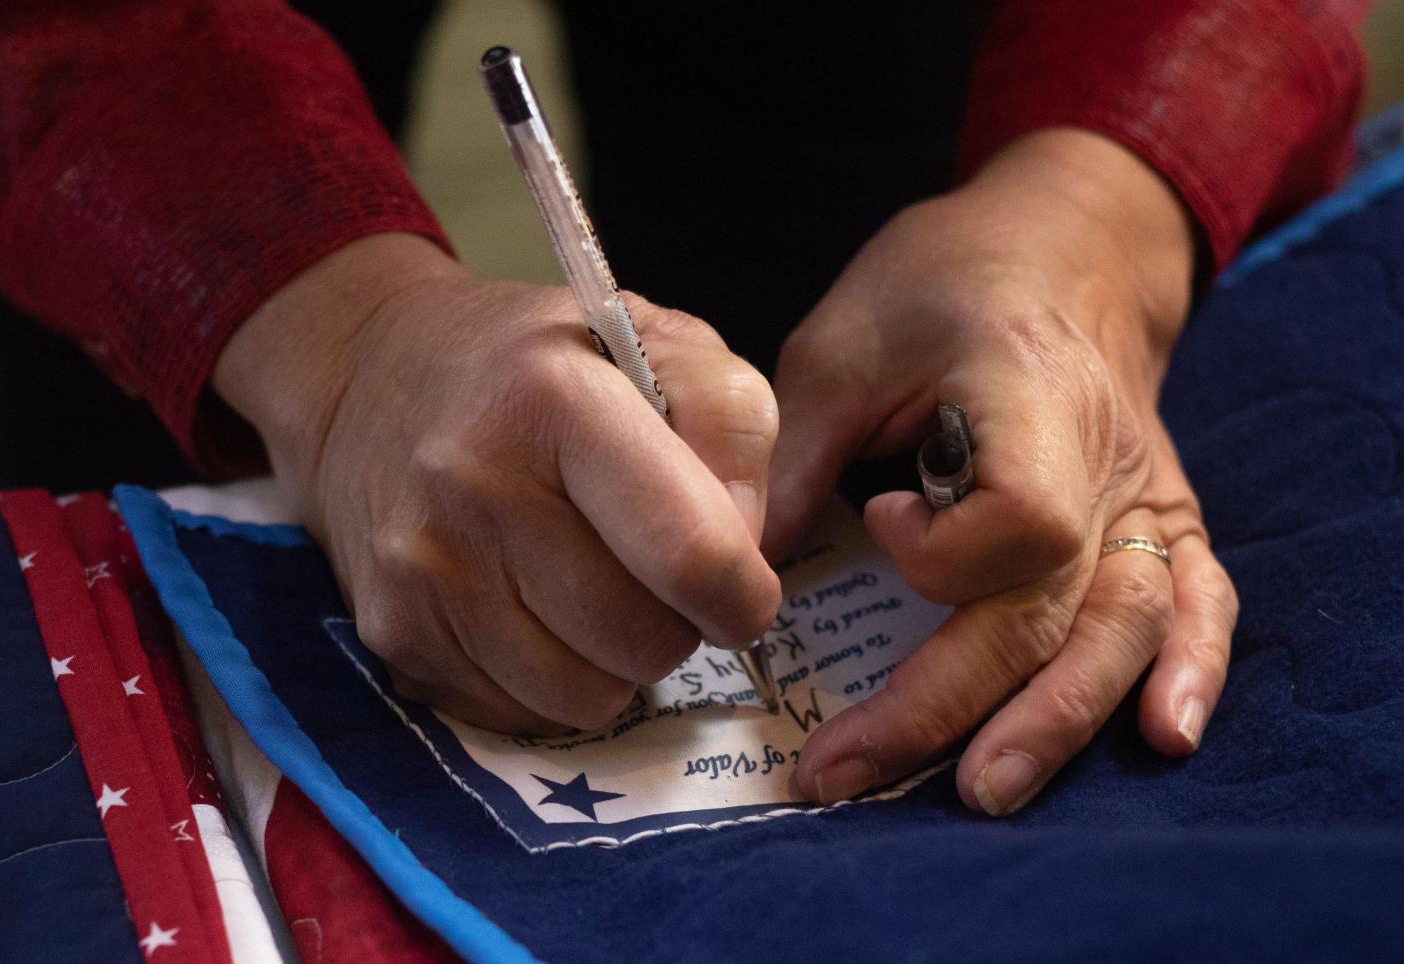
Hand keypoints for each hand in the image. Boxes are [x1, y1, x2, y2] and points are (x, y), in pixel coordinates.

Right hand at [213, 234, 780, 732]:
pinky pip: (525, 714)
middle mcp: (474, 484)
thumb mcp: (657, 340)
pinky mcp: (394, 635)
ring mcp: (425, 571)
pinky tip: (530, 607)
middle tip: (652, 570)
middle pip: (645, 640)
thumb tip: (744, 554)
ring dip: (614, 658)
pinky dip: (551, 678)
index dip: (743, 592)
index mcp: (555, 396)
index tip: (743, 587)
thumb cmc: (536, 364)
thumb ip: (731, 426)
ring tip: (588, 582)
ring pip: (590, 697)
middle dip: (676, 621)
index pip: (688, 552)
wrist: (366, 380)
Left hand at [764, 130, 1237, 813]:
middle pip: (1050, 608)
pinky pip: (1196, 600)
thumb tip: (742, 570)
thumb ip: (796, 454)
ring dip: (1055, 720)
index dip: (943, 554)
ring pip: (1121, 627)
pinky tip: (1162, 738)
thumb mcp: (842, 340)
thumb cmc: (943, 281)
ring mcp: (1142, 492)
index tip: (876, 519)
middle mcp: (1104, 457)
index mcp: (1030, 394)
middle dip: (945, 701)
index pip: (1021, 521)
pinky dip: (1188, 669)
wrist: (1060, 243)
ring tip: (984, 791)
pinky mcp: (1158, 514)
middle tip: (850, 771)